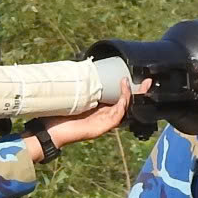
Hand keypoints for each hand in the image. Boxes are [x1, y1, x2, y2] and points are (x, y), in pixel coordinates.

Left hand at [32, 78, 150, 157]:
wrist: (49, 131)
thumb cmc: (58, 114)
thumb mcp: (73, 96)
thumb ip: (81, 85)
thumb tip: (82, 66)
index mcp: (99, 108)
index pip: (118, 96)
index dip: (128, 87)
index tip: (133, 74)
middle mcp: (104, 115)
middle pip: (126, 102)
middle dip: (139, 92)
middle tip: (148, 80)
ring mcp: (105, 122)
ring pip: (125, 108)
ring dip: (131, 95)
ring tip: (131, 82)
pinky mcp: (103, 127)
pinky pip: (118, 115)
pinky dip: (122, 103)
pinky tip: (123, 92)